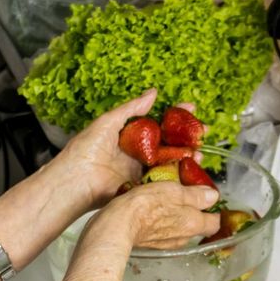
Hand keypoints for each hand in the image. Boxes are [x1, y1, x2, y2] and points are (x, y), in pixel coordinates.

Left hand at [51, 90, 202, 208]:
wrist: (76, 181)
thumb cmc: (85, 150)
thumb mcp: (108, 121)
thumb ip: (131, 108)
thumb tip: (153, 92)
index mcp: (130, 136)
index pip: (158, 123)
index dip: (175, 116)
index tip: (191, 109)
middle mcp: (138, 153)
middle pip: (168, 143)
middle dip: (187, 137)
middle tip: (203, 131)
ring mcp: (141, 170)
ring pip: (170, 161)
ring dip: (187, 155)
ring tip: (200, 151)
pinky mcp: (143, 187)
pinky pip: (164, 180)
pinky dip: (180, 174)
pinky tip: (192, 167)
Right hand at [90, 181, 220, 249]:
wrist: (117, 225)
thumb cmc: (146, 206)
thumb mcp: (174, 191)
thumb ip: (195, 195)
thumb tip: (213, 197)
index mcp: (193, 224)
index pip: (215, 223)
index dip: (214, 211)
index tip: (208, 199)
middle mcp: (183, 237)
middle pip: (196, 225)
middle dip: (194, 212)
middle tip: (185, 194)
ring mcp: (166, 243)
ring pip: (179, 228)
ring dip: (176, 216)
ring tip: (165, 199)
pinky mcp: (151, 244)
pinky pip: (163, 232)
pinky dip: (161, 222)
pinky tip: (151, 210)